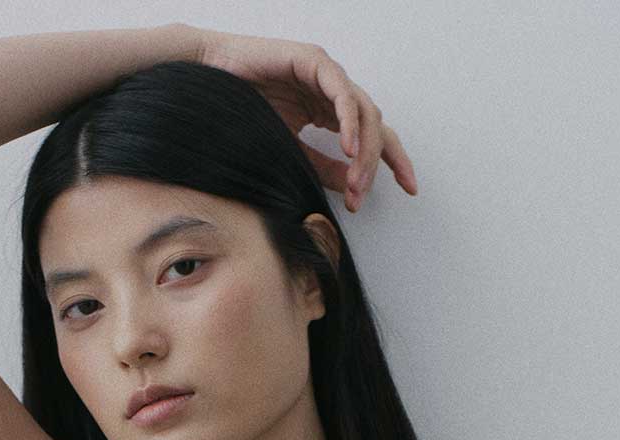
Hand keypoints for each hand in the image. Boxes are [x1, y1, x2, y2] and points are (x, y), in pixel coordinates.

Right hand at [188, 28, 418, 211]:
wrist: (209, 82)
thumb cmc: (243, 112)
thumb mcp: (291, 151)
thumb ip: (323, 167)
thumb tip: (353, 189)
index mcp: (330, 111)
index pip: (374, 136)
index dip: (394, 161)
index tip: (410, 189)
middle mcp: (334, 91)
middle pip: (376, 126)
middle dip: (378, 165)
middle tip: (362, 198)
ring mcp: (326, 74)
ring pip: (363, 112)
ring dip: (364, 151)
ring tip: (355, 182)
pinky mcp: (314, 61)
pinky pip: (341, 92)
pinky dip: (348, 121)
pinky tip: (349, 148)